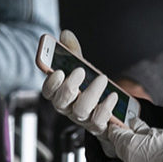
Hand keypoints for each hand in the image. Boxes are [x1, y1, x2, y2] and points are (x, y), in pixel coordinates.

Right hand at [42, 54, 162, 161]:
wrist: (114, 110)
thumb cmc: (91, 88)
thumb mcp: (82, 67)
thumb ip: (73, 52)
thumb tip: (66, 35)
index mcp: (62, 94)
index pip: (48, 92)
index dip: (50, 83)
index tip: (58, 72)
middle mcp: (70, 109)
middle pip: (61, 103)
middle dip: (68, 87)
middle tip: (78, 71)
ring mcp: (84, 119)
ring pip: (80, 111)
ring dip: (90, 94)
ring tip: (101, 79)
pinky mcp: (100, 126)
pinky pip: (99, 121)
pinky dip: (105, 108)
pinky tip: (113, 96)